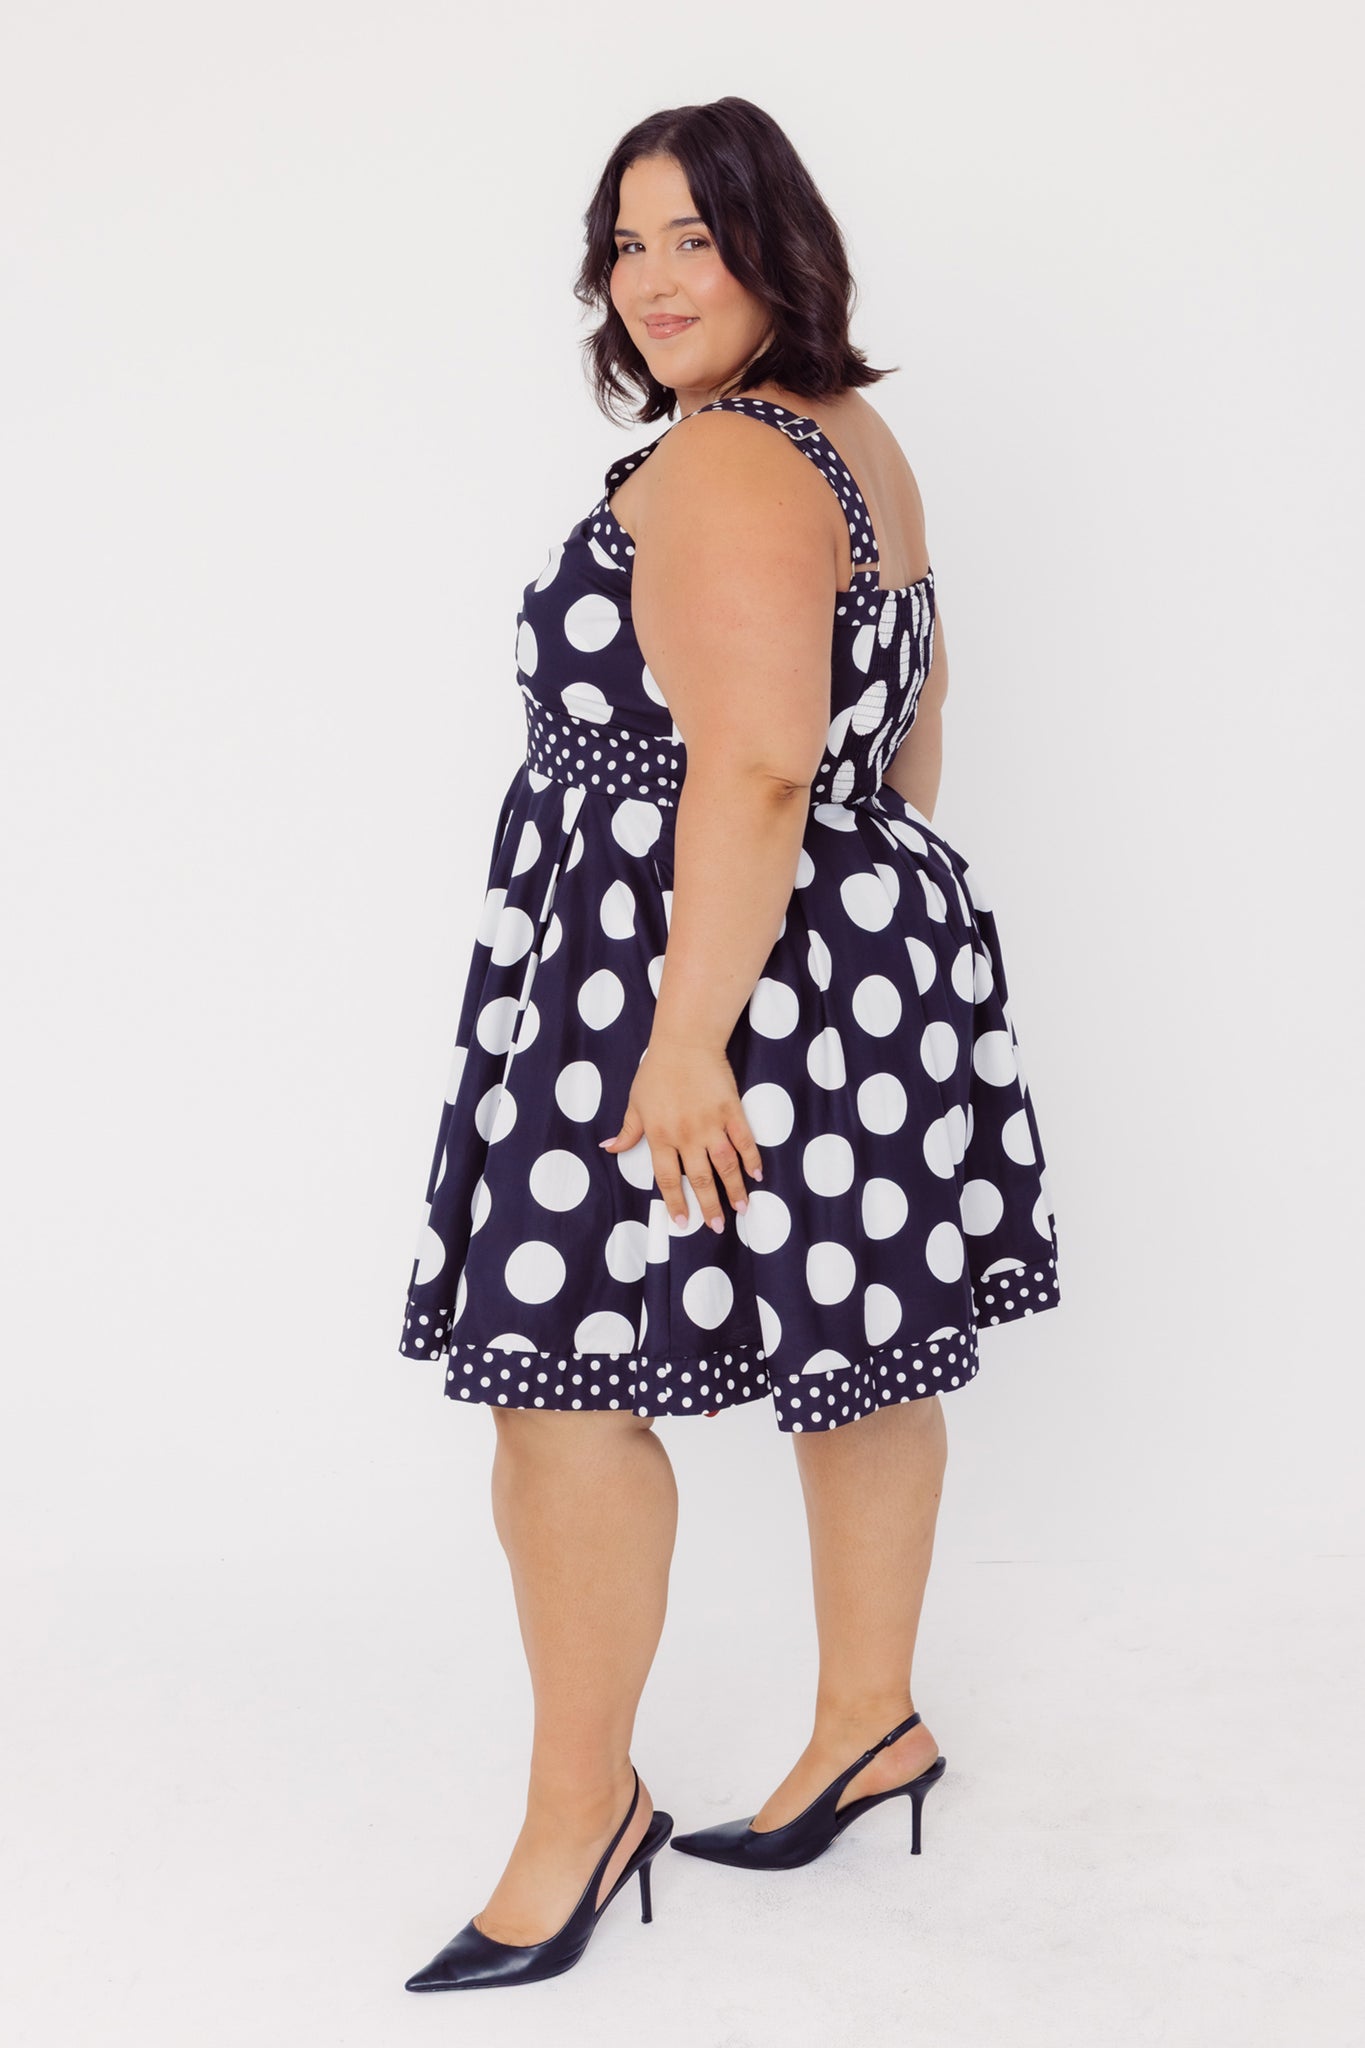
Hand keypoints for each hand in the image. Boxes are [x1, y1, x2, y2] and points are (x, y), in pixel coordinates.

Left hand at [598, 1036, 762, 1231]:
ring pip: (725, 1165)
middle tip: (716, 1227)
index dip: (676, 1202)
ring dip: (734, 1189)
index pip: (667, 1178)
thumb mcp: (635, 1102)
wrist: (685, 1042)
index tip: (684, 1222)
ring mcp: (711, 1124)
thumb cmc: (656, 1071)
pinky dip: (752, 1159)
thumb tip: (610, 1148)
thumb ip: (628, 1130)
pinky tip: (757, 1175)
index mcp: (660, 1135)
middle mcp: (686, 1135)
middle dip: (709, 1206)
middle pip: (700, 1178)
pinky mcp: (731, 1111)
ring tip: (742, 1209)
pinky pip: (744, 1141)